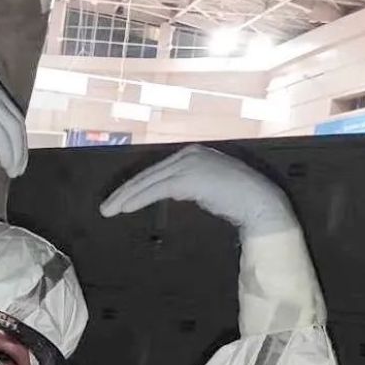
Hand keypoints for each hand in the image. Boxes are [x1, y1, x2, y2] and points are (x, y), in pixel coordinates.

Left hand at [99, 145, 296, 237]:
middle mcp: (187, 154)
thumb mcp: (206, 188)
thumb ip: (187, 186)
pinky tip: (125, 208)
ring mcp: (188, 164)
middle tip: (106, 207)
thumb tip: (170, 192)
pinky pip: (156, 190)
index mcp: (191, 154)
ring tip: (109, 210)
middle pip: (148, 174)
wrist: (259, 202)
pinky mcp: (188, 178)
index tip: (120, 198)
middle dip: (124, 191)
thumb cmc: (237, 200)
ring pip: (148, 182)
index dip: (135, 186)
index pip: (156, 171)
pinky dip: (138, 199)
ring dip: (125, 197)